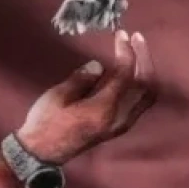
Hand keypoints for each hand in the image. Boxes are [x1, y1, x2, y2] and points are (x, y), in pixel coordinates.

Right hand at [18, 30, 156, 165]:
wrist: (42, 152)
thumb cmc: (46, 123)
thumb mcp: (58, 96)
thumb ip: (81, 79)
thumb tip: (99, 65)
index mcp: (104, 109)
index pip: (125, 75)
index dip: (126, 52)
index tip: (121, 34)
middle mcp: (119, 118)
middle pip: (146, 85)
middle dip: (145, 59)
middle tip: (136, 38)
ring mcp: (121, 125)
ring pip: (147, 96)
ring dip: (146, 71)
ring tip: (137, 51)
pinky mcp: (118, 127)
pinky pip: (139, 103)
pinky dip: (141, 84)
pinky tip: (131, 71)